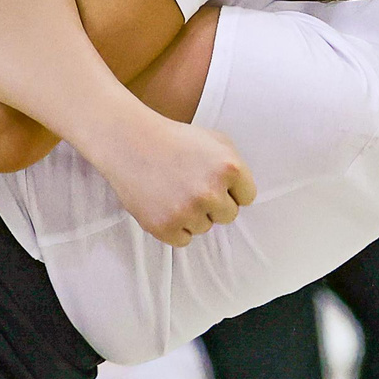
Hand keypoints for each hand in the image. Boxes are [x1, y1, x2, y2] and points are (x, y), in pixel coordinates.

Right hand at [90, 116, 256, 246]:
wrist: (130, 142)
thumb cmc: (175, 139)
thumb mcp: (216, 140)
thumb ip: (236, 167)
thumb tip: (243, 196)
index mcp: (229, 168)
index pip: (248, 197)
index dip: (231, 189)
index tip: (213, 179)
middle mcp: (210, 191)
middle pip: (229, 216)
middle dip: (214, 203)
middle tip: (191, 185)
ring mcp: (186, 211)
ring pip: (205, 228)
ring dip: (193, 215)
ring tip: (173, 191)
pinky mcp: (164, 227)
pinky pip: (183, 240)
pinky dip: (175, 227)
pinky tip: (164, 204)